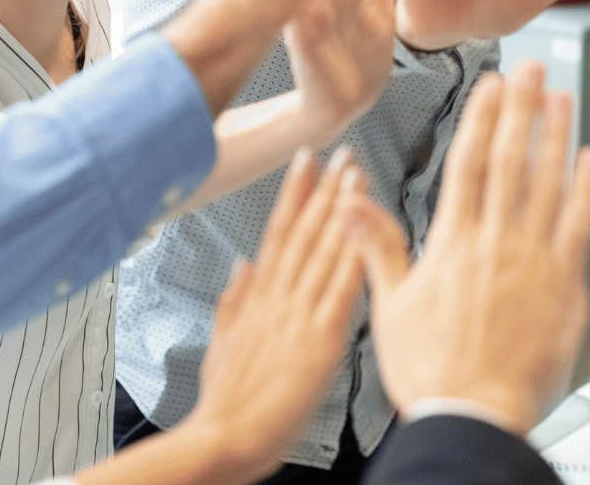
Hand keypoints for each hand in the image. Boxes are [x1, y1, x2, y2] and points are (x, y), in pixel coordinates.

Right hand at [188, 148, 366, 479]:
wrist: (224, 438)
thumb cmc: (226, 402)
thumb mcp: (222, 342)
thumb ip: (234, 300)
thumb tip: (242, 264)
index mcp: (258, 298)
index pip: (279, 232)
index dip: (295, 193)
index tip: (307, 159)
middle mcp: (278, 298)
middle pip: (304, 232)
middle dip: (326, 189)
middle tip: (343, 151)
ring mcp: (298, 316)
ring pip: (324, 251)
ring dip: (343, 210)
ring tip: (357, 174)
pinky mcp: (320, 341)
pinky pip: (343, 290)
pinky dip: (355, 256)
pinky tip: (368, 230)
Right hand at [348, 62, 589, 435]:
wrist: (472, 416)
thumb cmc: (431, 371)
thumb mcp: (389, 307)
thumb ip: (377, 247)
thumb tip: (351, 201)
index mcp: (451, 242)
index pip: (468, 162)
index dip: (482, 117)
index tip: (492, 84)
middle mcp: (494, 241)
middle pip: (510, 159)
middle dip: (522, 108)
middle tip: (533, 68)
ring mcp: (532, 259)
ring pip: (548, 182)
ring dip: (557, 135)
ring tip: (563, 96)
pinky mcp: (563, 284)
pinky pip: (580, 224)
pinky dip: (587, 188)